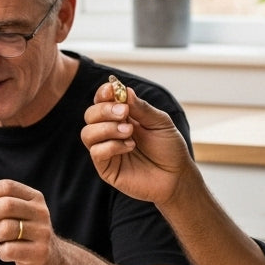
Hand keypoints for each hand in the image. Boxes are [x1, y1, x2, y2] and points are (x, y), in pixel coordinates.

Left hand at [0, 179, 59, 264]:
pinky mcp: (39, 253)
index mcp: (34, 198)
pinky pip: (9, 250)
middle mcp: (41, 212)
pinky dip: (0, 251)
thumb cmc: (23, 234)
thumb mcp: (15, 215)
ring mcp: (42, 232)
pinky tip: (2, 251)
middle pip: (7, 205)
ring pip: (6, 228)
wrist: (50, 259)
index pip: (7, 186)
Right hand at [80, 81, 193, 204]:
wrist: (176, 175)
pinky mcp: (106, 168)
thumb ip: (142, 108)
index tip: (111, 89)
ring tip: (129, 132)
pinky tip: (130, 146)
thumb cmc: (169, 148)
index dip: (103, 93)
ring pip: (88, 133)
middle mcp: (110, 132)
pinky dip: (111, 146)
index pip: (102, 101)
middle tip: (123, 112)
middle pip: (90, 115)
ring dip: (106, 128)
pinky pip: (96, 152)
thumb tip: (125, 90)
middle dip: (104, 110)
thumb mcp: (160, 122)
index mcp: (121, 117)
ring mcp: (106, 150)